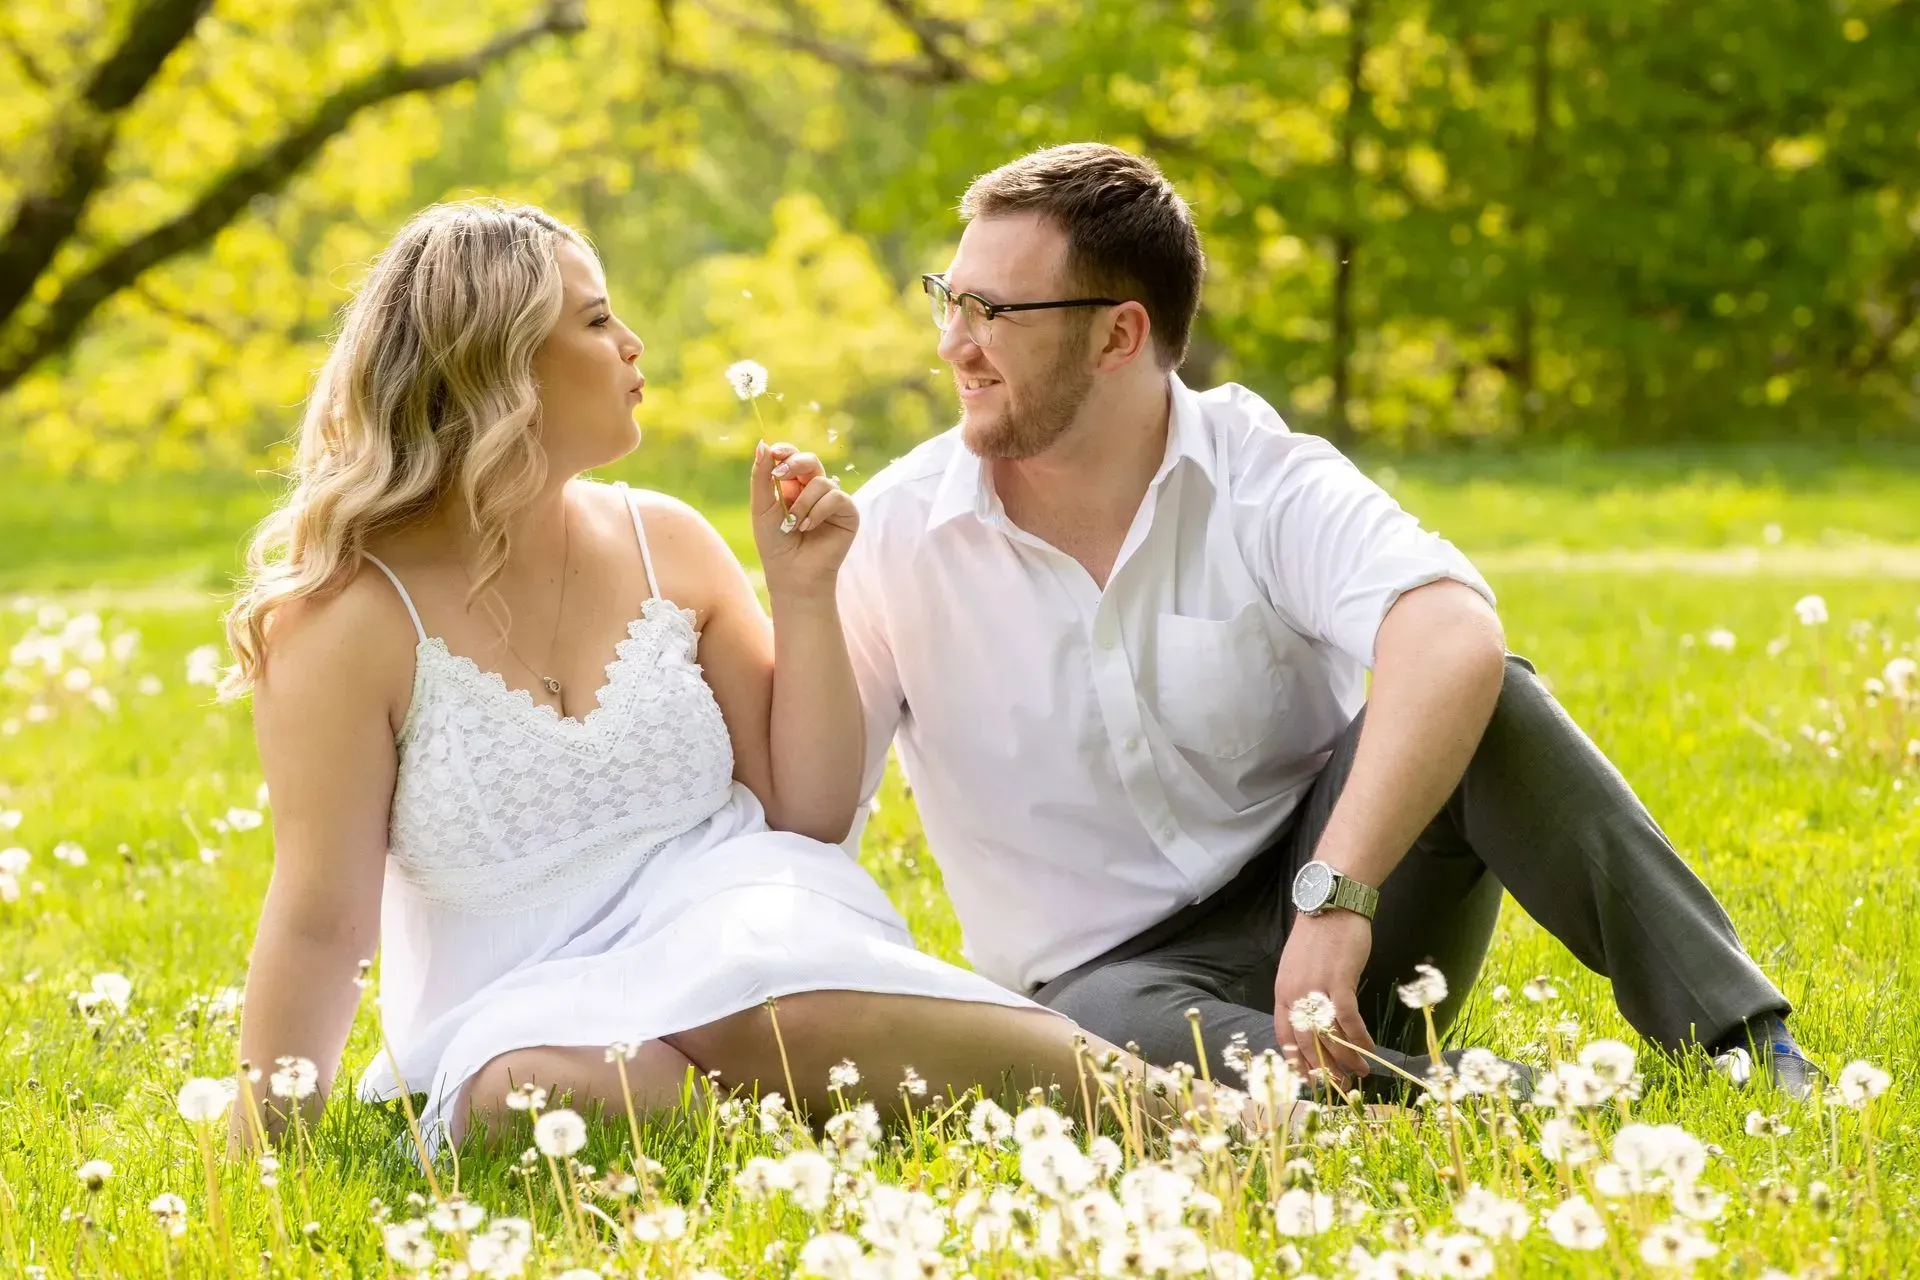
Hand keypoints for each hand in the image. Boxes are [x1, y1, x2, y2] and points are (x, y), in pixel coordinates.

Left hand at [751, 441, 856, 595]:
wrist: (792, 574)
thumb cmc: (775, 545)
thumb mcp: (761, 508)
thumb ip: (761, 477)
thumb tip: (762, 444)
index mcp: (793, 487)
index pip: (792, 458)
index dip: (785, 451)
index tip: (774, 453)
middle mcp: (814, 491)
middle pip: (810, 461)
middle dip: (794, 464)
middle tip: (780, 476)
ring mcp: (833, 501)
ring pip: (821, 481)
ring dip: (802, 503)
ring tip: (793, 525)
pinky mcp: (848, 513)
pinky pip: (836, 496)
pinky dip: (819, 510)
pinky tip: (809, 527)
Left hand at [1272, 909, 1378, 1090]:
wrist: (1332, 905)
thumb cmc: (1318, 936)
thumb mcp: (1299, 967)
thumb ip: (1302, 994)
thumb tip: (1314, 1022)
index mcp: (1282, 992)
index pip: (1284, 1036)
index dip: (1297, 1061)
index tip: (1310, 1078)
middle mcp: (1295, 994)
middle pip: (1307, 1043)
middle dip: (1325, 1069)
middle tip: (1340, 1085)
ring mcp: (1316, 988)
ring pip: (1329, 1035)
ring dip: (1346, 1059)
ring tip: (1360, 1074)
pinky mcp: (1339, 981)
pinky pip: (1349, 1020)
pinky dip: (1359, 1039)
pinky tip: (1369, 1051)